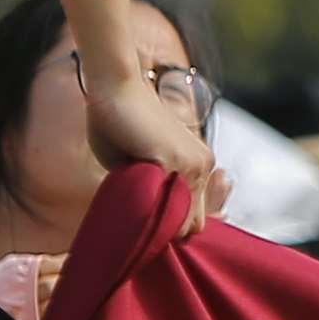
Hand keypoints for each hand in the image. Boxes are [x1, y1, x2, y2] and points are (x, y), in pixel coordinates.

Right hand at [79, 47, 220, 242]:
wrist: (115, 87)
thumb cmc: (119, 124)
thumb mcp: (138, 166)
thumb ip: (148, 191)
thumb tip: (143, 223)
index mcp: (198, 166)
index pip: (195, 217)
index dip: (169, 227)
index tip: (147, 228)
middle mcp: (203, 166)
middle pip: (193, 227)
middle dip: (166, 232)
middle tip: (138, 227)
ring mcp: (193, 165)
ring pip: (184, 226)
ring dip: (158, 229)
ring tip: (133, 218)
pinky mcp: (176, 162)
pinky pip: (171, 213)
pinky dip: (151, 219)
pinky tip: (133, 212)